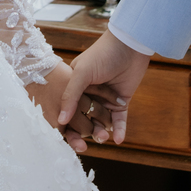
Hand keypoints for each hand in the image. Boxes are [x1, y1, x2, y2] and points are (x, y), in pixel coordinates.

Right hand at [57, 32, 151, 149]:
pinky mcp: (121, 103)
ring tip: (104, 136)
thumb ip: (70, 96)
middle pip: (83, 121)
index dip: (67, 127)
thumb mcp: (82, 72)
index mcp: (74, 87)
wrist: (130, 45)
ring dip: (101, 133)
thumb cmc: (102, 54)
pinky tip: (118, 138)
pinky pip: (119, 121)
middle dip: (84, 134)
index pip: (68, 111)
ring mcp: (105, 100)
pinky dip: (119, 130)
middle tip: (85, 146)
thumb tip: (60, 121)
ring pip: (101, 123)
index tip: (68, 140)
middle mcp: (88, 96)